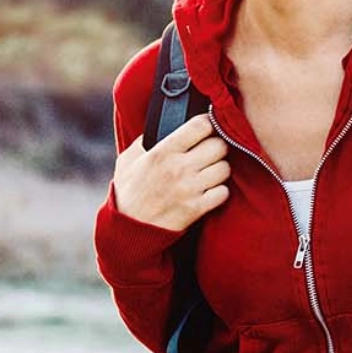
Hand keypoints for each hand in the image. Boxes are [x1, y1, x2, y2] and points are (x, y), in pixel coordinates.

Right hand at [112, 113, 229, 231]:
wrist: (128, 228)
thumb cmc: (127, 192)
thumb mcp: (128, 159)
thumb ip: (145, 140)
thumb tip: (163, 125)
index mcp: (163, 152)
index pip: (200, 126)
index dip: (207, 123)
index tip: (206, 127)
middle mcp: (179, 168)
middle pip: (219, 145)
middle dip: (217, 145)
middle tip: (210, 150)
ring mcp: (189, 189)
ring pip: (224, 168)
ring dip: (220, 168)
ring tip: (210, 170)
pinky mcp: (196, 208)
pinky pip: (223, 193)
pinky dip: (220, 191)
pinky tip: (210, 190)